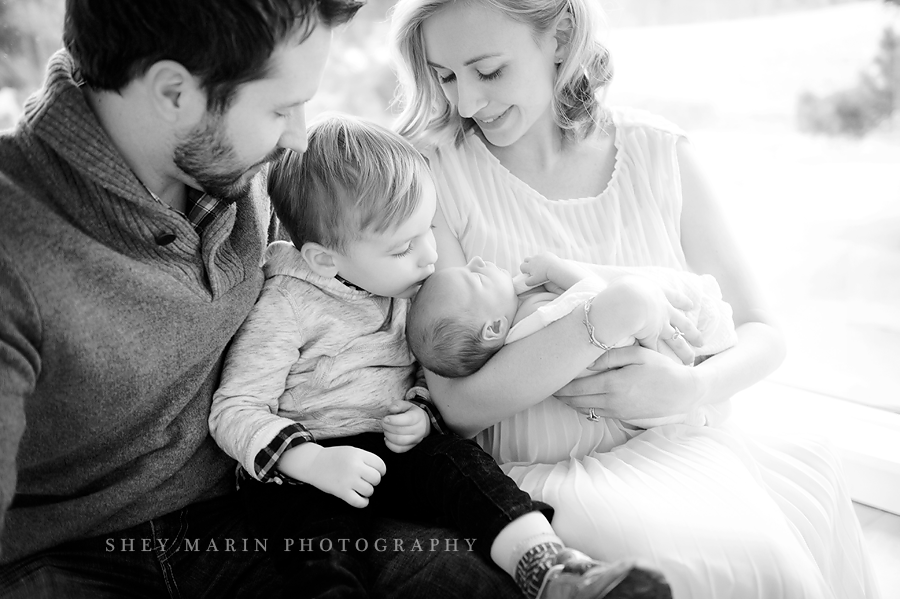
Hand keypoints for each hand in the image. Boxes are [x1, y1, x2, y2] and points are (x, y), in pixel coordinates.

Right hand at [299, 445, 385, 507]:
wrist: (314, 463)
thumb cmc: (335, 457)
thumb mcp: (351, 451)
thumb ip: (365, 459)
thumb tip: (380, 472)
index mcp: (358, 454)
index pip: (380, 465)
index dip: (381, 470)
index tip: (376, 472)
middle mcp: (355, 467)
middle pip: (376, 478)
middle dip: (374, 481)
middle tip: (367, 480)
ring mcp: (348, 480)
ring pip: (369, 490)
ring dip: (367, 491)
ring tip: (360, 488)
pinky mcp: (342, 492)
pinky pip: (359, 502)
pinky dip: (363, 502)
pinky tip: (361, 499)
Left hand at [382, 400, 429, 452]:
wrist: (424, 423)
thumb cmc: (413, 413)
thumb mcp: (407, 405)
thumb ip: (399, 405)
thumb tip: (391, 408)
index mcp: (417, 417)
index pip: (406, 420)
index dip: (393, 420)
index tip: (385, 418)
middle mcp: (418, 429)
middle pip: (400, 431)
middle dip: (387, 427)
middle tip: (383, 423)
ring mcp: (415, 439)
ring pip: (399, 441)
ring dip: (388, 436)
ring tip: (385, 430)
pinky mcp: (411, 446)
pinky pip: (400, 449)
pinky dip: (390, 445)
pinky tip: (387, 439)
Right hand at [520, 252, 559, 286]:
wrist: (555, 268)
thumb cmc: (544, 276)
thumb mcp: (534, 281)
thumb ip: (528, 282)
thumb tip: (526, 281)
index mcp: (529, 266)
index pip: (522, 266)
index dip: (523, 270)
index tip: (528, 273)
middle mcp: (533, 259)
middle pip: (526, 259)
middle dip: (527, 263)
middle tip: (533, 269)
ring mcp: (539, 255)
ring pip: (535, 257)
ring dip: (535, 261)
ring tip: (541, 266)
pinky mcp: (546, 253)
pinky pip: (543, 255)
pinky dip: (543, 259)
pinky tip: (547, 263)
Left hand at [553, 345, 702, 419]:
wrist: (683, 392)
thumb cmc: (662, 368)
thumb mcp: (638, 354)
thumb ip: (611, 355)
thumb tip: (588, 361)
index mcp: (613, 383)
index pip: (577, 387)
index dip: (561, 385)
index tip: (550, 378)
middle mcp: (612, 401)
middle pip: (577, 400)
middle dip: (561, 395)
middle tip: (548, 386)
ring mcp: (618, 411)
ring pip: (585, 409)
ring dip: (570, 403)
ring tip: (559, 393)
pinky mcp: (623, 417)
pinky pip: (597, 414)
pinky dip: (584, 407)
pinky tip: (578, 400)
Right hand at [620, 277, 700, 364]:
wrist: (628, 303)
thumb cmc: (626, 289)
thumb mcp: (630, 282)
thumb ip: (630, 286)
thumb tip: (625, 287)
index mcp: (658, 294)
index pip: (674, 298)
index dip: (682, 302)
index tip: (691, 305)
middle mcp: (663, 311)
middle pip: (683, 323)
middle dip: (692, 333)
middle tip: (701, 341)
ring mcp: (659, 326)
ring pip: (675, 341)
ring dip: (683, 351)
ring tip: (690, 360)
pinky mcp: (650, 338)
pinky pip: (656, 350)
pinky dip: (659, 358)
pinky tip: (664, 366)